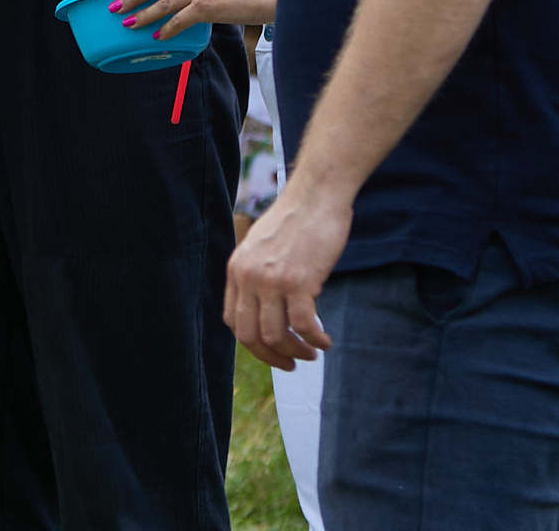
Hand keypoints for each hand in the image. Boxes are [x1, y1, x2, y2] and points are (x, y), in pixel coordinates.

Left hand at [223, 187, 347, 370]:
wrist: (316, 195)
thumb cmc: (296, 219)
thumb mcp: (261, 246)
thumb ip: (257, 274)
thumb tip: (268, 310)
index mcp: (236, 268)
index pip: (233, 321)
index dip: (251, 343)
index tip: (270, 350)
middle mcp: (249, 276)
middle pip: (250, 335)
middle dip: (271, 356)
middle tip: (291, 364)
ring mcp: (272, 280)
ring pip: (276, 335)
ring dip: (295, 351)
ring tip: (311, 353)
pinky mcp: (299, 282)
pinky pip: (304, 326)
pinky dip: (315, 340)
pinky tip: (325, 341)